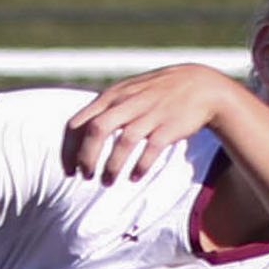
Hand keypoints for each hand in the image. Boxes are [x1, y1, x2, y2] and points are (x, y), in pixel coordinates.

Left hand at [62, 64, 246, 185]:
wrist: (200, 86)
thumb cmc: (157, 94)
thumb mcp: (126, 93)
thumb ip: (103, 110)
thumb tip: (78, 138)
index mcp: (111, 96)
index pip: (78, 123)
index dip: (68, 151)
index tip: (69, 171)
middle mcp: (127, 102)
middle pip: (96, 131)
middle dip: (86, 158)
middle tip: (87, 177)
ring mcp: (149, 114)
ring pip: (122, 142)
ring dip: (111, 167)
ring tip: (107, 182)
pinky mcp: (168, 127)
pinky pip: (150, 150)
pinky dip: (139, 167)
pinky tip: (134, 177)